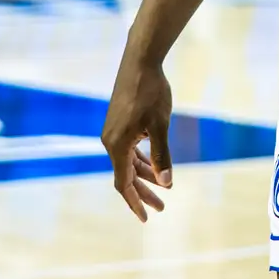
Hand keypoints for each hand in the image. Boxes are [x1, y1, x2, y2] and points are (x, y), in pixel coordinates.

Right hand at [100, 53, 173, 220]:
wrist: (140, 61)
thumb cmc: (151, 92)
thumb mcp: (160, 125)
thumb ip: (162, 155)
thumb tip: (167, 183)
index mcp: (117, 145)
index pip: (124, 183)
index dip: (135, 201)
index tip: (147, 217)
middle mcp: (111, 141)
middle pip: (126, 175)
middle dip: (144, 192)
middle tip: (161, 208)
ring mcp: (113, 132)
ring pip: (128, 162)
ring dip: (145, 175)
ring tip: (164, 188)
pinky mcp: (119, 123)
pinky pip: (129, 149)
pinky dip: (141, 159)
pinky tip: (154, 164)